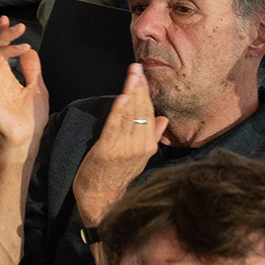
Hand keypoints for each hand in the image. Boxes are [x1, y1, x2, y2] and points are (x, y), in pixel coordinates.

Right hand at [0, 17, 47, 152]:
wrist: (27, 139)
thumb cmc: (30, 119)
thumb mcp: (37, 87)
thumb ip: (32, 69)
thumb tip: (30, 51)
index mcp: (3, 76)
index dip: (2, 35)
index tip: (10, 22)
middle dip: (3, 36)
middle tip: (17, 27)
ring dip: (2, 48)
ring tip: (21, 44)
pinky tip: (6, 59)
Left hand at [70, 63, 164, 226]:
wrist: (101, 198)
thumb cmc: (116, 175)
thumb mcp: (139, 156)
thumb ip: (151, 137)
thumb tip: (163, 119)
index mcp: (149, 144)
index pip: (150, 112)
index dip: (146, 93)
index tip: (142, 75)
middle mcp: (141, 145)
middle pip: (143, 110)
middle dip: (140, 87)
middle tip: (137, 66)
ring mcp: (126, 148)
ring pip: (131, 115)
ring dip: (131, 93)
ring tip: (132, 74)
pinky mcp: (108, 150)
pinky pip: (115, 127)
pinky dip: (119, 111)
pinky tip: (122, 97)